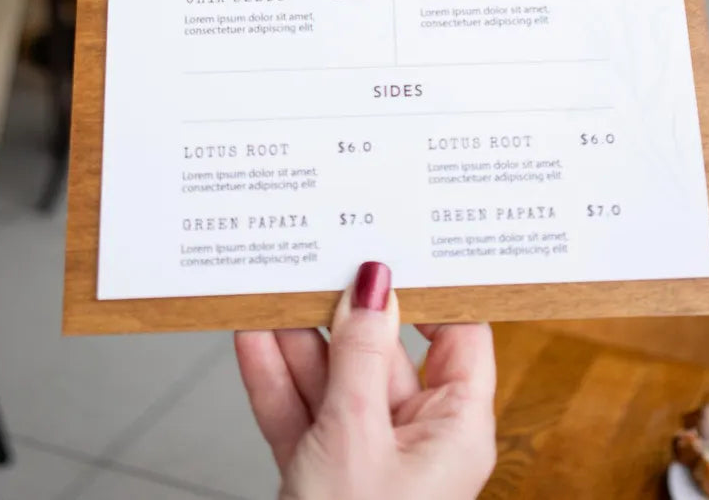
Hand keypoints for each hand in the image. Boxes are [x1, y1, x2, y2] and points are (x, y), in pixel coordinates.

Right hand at [235, 263, 496, 499]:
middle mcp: (417, 438)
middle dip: (342, 307)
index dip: (431, 284)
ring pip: (332, 377)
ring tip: (271, 281)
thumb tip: (375, 282)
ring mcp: (365, 456)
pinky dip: (273, 376)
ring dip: (297, 335)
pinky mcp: (320, 474)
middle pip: (382, 351)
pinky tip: (251, 334)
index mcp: (457, 427)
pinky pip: (299, 411)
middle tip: (317, 249)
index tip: (401, 233)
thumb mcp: (357, 434)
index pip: (458, 333)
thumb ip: (359, 354)